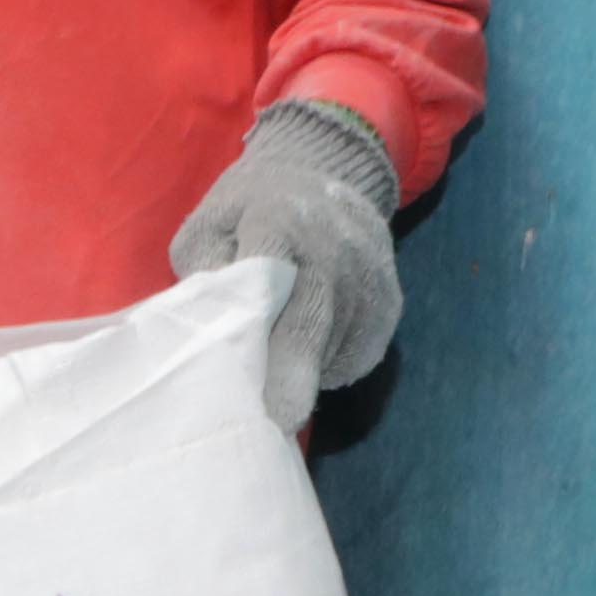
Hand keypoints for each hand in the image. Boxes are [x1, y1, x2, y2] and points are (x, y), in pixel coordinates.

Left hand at [169, 99, 401, 433]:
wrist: (327, 169)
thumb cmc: (251, 207)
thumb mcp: (209, 224)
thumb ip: (206, 274)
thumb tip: (209, 332)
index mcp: (279, 224)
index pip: (271, 288)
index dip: (264, 345)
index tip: (261, 400)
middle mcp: (334, 252)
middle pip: (312, 330)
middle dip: (290, 385)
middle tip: (271, 426)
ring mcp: (368, 280)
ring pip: (333, 350)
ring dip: (303, 371)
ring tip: (274, 372)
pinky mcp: (390, 303)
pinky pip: (357, 354)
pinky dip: (329, 364)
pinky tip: (307, 352)